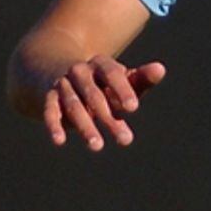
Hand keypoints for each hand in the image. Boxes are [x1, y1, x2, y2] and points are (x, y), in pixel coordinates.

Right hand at [43, 56, 165, 150]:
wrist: (57, 71)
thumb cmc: (100, 81)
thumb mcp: (119, 79)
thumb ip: (140, 78)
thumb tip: (161, 69)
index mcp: (100, 64)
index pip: (112, 74)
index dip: (122, 90)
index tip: (133, 108)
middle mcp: (80, 71)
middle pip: (94, 95)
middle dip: (109, 118)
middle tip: (126, 140)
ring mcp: (63, 83)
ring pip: (74, 105)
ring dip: (85, 126)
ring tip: (97, 146)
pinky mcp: (48, 97)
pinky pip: (51, 111)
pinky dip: (54, 125)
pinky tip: (59, 141)